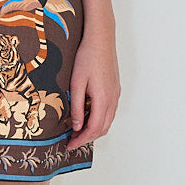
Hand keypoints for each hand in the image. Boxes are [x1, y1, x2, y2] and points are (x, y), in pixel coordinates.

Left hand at [66, 29, 120, 150]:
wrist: (101, 38)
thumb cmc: (87, 57)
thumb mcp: (76, 83)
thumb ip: (77, 107)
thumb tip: (76, 126)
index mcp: (103, 99)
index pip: (94, 129)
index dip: (81, 140)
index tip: (70, 145)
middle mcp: (113, 99)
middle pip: (103, 128)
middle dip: (87, 138)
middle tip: (71, 141)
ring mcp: (115, 94)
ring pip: (107, 121)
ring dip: (93, 129)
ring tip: (77, 131)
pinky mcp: (114, 89)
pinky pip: (108, 111)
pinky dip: (98, 119)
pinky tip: (86, 116)